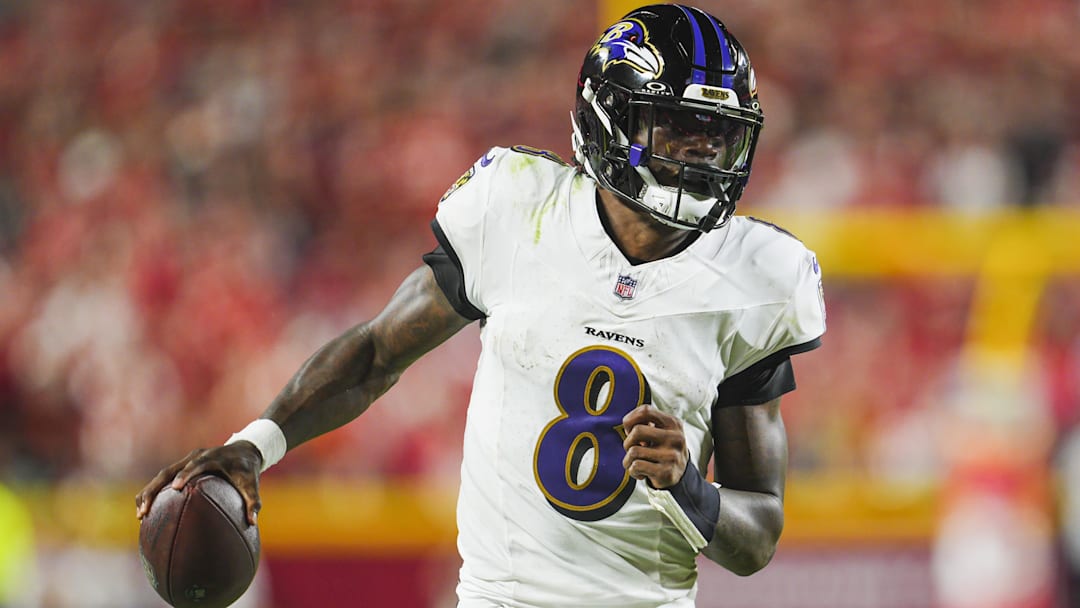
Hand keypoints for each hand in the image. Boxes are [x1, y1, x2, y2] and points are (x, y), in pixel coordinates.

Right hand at [135, 442, 264, 524]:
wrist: (244, 451)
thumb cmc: (247, 470)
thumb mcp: (252, 484)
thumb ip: (254, 501)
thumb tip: (253, 522)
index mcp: (211, 458)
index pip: (196, 465)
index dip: (185, 475)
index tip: (175, 488)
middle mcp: (195, 457)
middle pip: (169, 470)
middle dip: (155, 489)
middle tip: (144, 510)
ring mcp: (186, 461)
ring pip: (162, 475)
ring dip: (149, 492)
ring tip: (140, 514)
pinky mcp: (181, 466)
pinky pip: (163, 478)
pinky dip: (154, 492)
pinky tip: (146, 511)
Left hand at [621, 404, 688, 488]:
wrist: (680, 475)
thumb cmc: (662, 448)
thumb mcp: (661, 430)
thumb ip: (646, 422)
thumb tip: (628, 423)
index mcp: (673, 423)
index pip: (645, 410)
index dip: (630, 420)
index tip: (630, 431)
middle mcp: (675, 437)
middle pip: (637, 430)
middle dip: (627, 442)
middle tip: (632, 450)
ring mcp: (672, 455)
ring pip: (634, 451)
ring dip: (628, 460)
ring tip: (635, 463)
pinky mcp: (666, 472)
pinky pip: (636, 466)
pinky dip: (632, 471)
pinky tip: (641, 473)